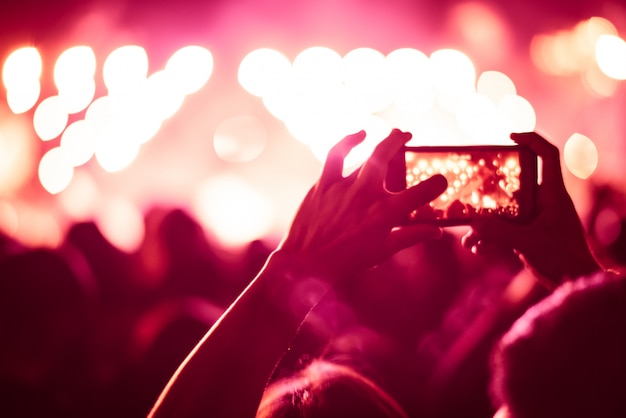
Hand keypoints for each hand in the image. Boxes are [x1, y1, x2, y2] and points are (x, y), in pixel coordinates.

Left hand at [280, 129, 447, 279]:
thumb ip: (412, 236)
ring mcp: (344, 187)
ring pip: (367, 154)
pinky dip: (348, 142)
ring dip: (382, 141)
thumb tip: (437, 231)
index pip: (421, 193)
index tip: (441, 180)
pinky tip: (359, 135)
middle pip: (388, 158)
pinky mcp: (324, 184)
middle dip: (400, 142)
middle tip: (408, 135)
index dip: (436, 184)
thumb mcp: (384, 251)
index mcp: (386, 213)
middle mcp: (367, 195)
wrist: (307, 265)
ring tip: (393, 134)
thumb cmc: (347, 261)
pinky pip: (336, 155)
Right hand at [461, 132, 599, 286]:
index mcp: (552, 195)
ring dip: (484, 224)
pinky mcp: (526, 234)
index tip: (510, 136)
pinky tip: (478, 249)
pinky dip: (488, 238)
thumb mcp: (528, 244)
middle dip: (489, 192)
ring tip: (469, 238)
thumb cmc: (562, 260)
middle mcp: (543, 202)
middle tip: (470, 193)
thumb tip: (473, 223)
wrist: (572, 284)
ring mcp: (534, 219)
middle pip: (513, 184)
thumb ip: (499, 232)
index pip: (547, 155)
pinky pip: (502, 229)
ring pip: (503, 211)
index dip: (531, 140)